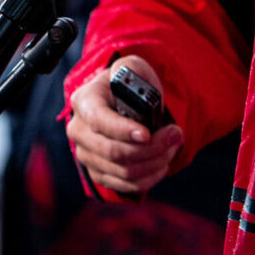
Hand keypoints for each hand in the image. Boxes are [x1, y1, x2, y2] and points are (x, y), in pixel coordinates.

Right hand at [66, 56, 184, 196]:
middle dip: (151, 148)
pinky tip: (162, 162)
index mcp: (83, 101)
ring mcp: (86, 155)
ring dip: (155, 162)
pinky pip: (126, 186)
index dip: (123, 130)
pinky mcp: (99, 173)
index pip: (98, 120)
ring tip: (172, 146)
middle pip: (113, 151)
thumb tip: (132, 80)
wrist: (125, 105)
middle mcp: (79, 130)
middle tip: (175, 136)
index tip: (147, 134)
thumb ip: (132, 69)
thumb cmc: (129, 86)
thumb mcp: (131, 68)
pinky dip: (149, 177)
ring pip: (123, 171)